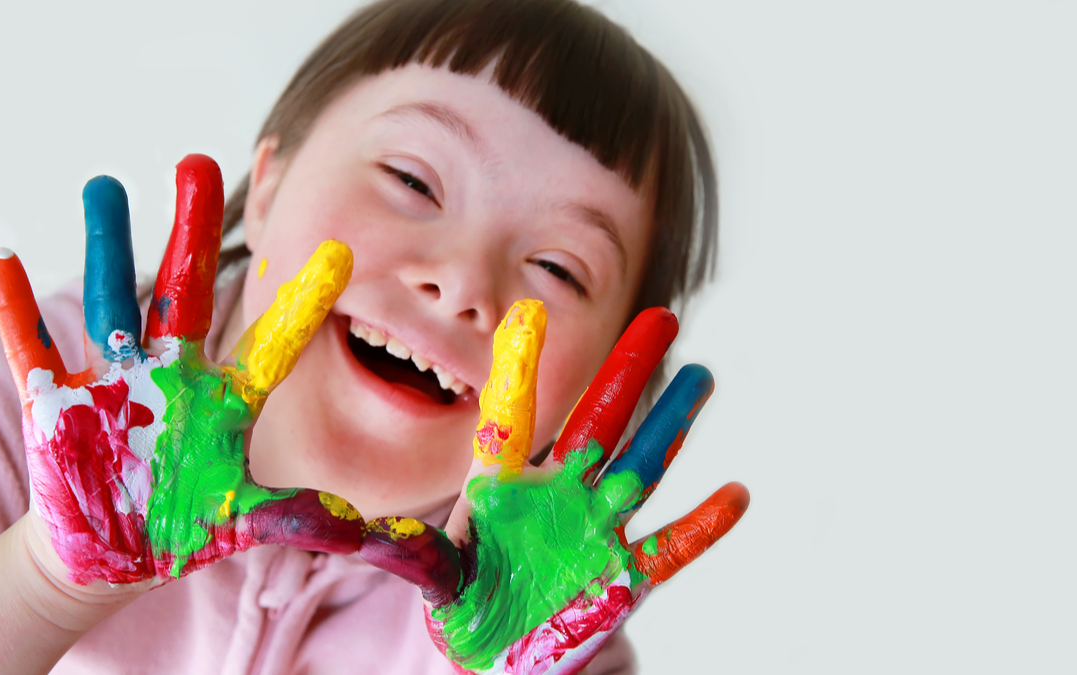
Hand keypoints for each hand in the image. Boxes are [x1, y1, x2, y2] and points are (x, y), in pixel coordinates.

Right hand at [0, 154, 364, 585]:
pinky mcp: (58, 403)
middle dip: (190, 233)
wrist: (114, 547)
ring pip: (111, 300)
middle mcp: (174, 374)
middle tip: (197, 164)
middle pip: (186, 293)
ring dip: (104, 245)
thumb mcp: (243, 519)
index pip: (273, 345)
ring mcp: (115, 381)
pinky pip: (35, 349)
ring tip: (104, 184)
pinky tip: (2, 262)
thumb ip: (298, 517)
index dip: (302, 304)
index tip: (337, 252)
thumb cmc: (184, 522)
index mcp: (225, 400)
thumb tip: (362, 529)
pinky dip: (17, 311)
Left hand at [359, 300, 749, 673]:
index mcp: (506, 486)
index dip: (519, 368)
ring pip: (642, 466)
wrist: (499, 652)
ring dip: (672, 425)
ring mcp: (596, 530)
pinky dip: (703, 526)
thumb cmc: (465, 604)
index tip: (526, 312)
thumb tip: (340, 527)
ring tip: (702, 376)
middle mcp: (558, 494)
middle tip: (660, 316)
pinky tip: (736, 493)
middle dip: (628, 370)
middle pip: (599, 420)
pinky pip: (671, 547)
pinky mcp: (625, 576)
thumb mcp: (437, 574)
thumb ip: (404, 553)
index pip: (513, 417)